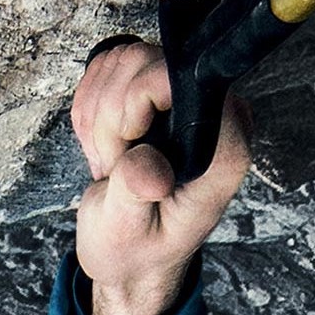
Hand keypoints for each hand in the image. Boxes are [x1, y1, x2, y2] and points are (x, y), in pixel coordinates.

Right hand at [70, 41, 251, 314]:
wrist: (129, 253)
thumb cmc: (137, 248)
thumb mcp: (128, 230)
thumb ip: (138, 191)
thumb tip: (149, 167)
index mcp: (222, 148)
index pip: (182, 78)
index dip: (138, 100)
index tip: (123, 146)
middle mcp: (212, 113)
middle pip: (145, 62)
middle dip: (110, 115)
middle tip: (113, 163)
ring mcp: (183, 98)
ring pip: (121, 62)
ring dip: (97, 114)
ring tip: (110, 158)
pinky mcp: (156, 92)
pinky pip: (108, 71)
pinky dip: (91, 109)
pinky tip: (104, 145)